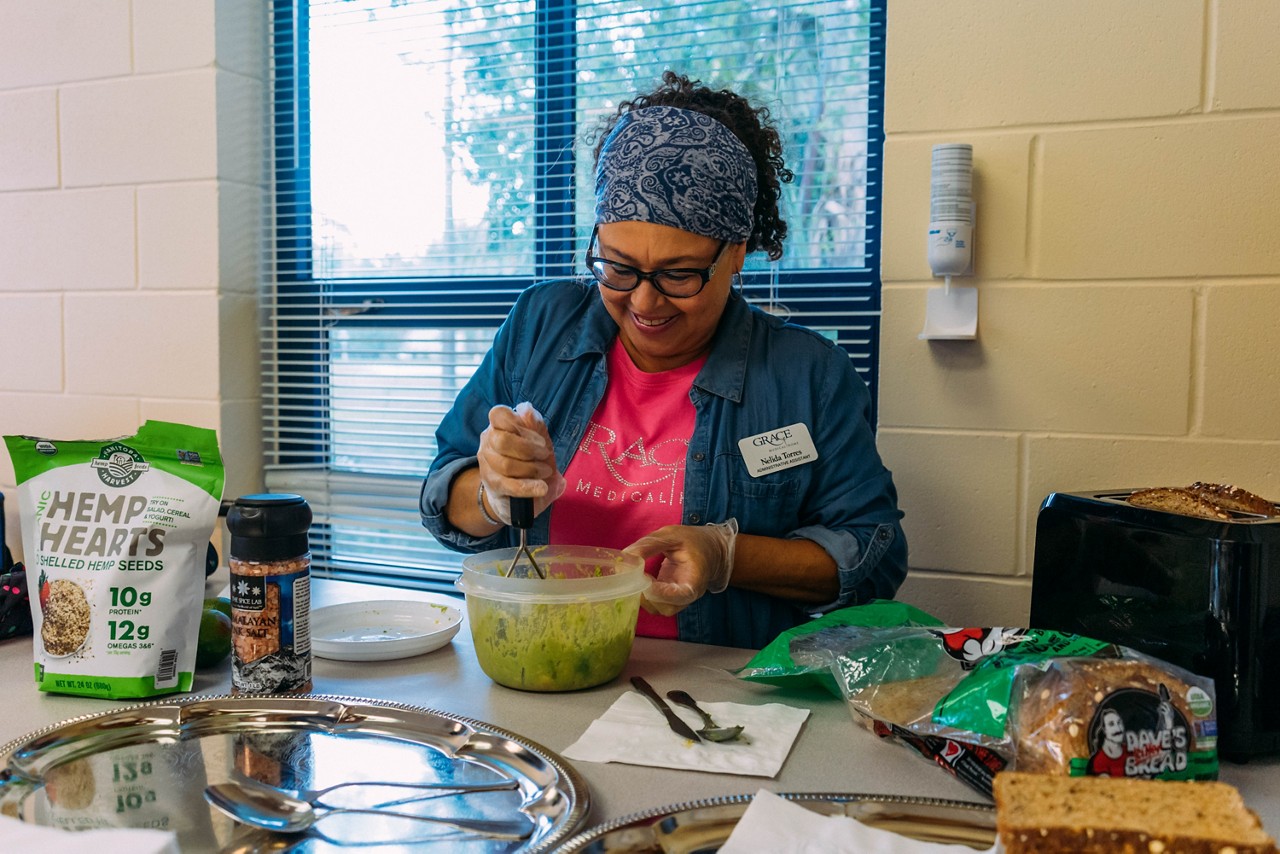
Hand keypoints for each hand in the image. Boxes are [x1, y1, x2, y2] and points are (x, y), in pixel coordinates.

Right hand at [476, 402, 565, 524]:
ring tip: (545, 472)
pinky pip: (508, 485)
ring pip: (505, 464)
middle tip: (546, 455)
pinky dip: (527, 487)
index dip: (519, 424)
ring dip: (531, 469)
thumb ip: (536, 425)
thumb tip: (527, 409)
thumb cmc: (531, 460)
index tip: (540, 439)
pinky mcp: (491, 484)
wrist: (518, 493)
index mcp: (499, 425)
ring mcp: (487, 463)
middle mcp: (488, 441)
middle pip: (502, 441)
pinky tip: (541, 488)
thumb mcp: (540, 442)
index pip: (498, 414)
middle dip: (529, 449)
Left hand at [624, 519, 737, 615]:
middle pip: (665, 608)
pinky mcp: (670, 598)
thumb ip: (650, 545)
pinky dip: (643, 594)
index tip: (642, 576)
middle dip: (645, 596)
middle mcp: (688, 596)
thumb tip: (626, 555)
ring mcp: (679, 600)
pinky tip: (636, 579)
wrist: (711, 550)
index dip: (656, 590)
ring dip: (642, 597)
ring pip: (658, 609)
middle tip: (632, 578)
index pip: (677, 596)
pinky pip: (655, 603)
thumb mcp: (673, 535)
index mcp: (695, 581)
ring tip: (633, 578)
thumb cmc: (694, 541)